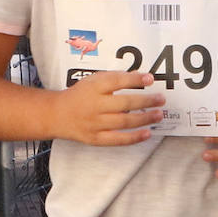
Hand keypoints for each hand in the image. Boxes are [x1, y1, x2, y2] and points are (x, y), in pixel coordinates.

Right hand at [50, 71, 165, 146]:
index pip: (117, 81)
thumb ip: (114, 78)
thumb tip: (140, 77)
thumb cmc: (79, 95)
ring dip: (145, 119)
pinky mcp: (95, 138)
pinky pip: (118, 139)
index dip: (135, 79)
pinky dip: (134, 138)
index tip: (150, 78)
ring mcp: (95, 123)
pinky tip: (147, 133)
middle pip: (124, 103)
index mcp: (93, 87)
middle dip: (146, 101)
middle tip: (161, 99)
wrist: (56, 114)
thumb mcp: (92, 80)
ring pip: (124, 122)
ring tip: (158, 114)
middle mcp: (94, 105)